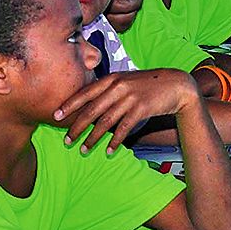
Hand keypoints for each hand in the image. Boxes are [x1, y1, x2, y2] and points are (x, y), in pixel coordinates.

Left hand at [54, 69, 198, 152]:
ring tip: (83, 149)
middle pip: (92, 110)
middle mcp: (118, 87)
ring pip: (105, 121)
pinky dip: (114, 141)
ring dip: (93, 138)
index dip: (69, 105)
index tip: (55, 115)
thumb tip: (91, 103)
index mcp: (112, 78)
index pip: (85, 93)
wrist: (175, 84)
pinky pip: (123, 129)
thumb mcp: (126, 81)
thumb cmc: (148, 84)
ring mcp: (129, 98)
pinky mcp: (141, 109)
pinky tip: (108, 150)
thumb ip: (109, 89)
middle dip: (77, 126)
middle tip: (67, 140)